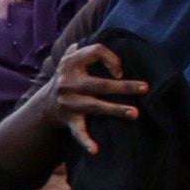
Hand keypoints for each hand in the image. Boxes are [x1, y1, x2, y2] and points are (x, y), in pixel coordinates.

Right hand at [34, 40, 145, 154]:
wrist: (45, 106)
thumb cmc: (66, 79)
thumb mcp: (68, 61)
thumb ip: (79, 50)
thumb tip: (88, 39)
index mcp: (71, 64)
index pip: (95, 52)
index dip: (111, 59)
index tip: (120, 71)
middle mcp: (68, 83)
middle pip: (100, 84)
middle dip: (123, 86)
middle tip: (145, 88)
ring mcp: (68, 103)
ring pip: (96, 106)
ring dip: (115, 110)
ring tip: (135, 114)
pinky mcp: (69, 120)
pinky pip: (78, 131)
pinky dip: (86, 141)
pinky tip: (95, 150)